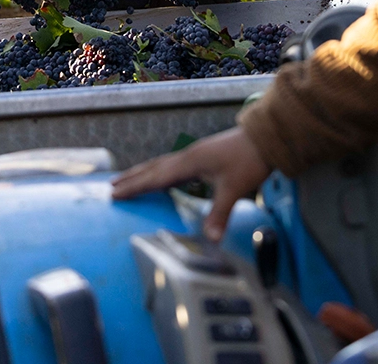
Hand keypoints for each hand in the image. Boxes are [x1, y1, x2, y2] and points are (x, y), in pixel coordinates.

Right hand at [112, 127, 270, 240]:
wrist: (266, 138)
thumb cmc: (250, 161)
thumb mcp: (234, 189)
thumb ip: (219, 214)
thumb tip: (210, 240)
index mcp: (190, 162)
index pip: (156, 177)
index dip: (135, 186)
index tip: (114, 193)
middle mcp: (188, 156)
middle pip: (154, 168)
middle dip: (133, 178)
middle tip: (111, 185)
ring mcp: (196, 154)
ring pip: (162, 163)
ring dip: (144, 172)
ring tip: (128, 179)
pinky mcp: (203, 155)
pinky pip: (173, 164)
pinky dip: (160, 171)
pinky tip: (163, 177)